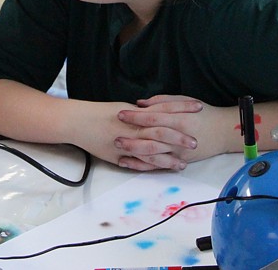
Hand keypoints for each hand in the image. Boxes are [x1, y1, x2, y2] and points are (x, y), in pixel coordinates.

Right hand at [65, 100, 193, 170]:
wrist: (79, 121)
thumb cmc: (99, 113)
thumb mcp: (122, 108)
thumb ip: (140, 113)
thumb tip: (155, 113)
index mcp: (136, 113)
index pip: (164, 109)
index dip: (182, 109)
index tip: (198, 108)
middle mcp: (134, 127)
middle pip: (162, 131)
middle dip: (180, 137)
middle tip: (196, 142)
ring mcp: (128, 142)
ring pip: (153, 151)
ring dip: (169, 158)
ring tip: (184, 164)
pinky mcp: (120, 155)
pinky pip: (139, 163)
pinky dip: (152, 167)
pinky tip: (162, 171)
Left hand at [114, 95, 232, 170]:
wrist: (224, 132)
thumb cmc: (203, 113)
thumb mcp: (185, 101)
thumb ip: (162, 102)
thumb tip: (140, 103)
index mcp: (180, 119)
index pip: (154, 118)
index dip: (136, 116)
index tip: (121, 113)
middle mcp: (179, 137)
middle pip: (151, 138)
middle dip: (132, 137)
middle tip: (115, 135)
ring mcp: (179, 152)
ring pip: (153, 155)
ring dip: (134, 153)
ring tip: (118, 149)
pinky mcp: (179, 161)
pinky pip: (158, 165)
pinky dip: (142, 165)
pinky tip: (127, 162)